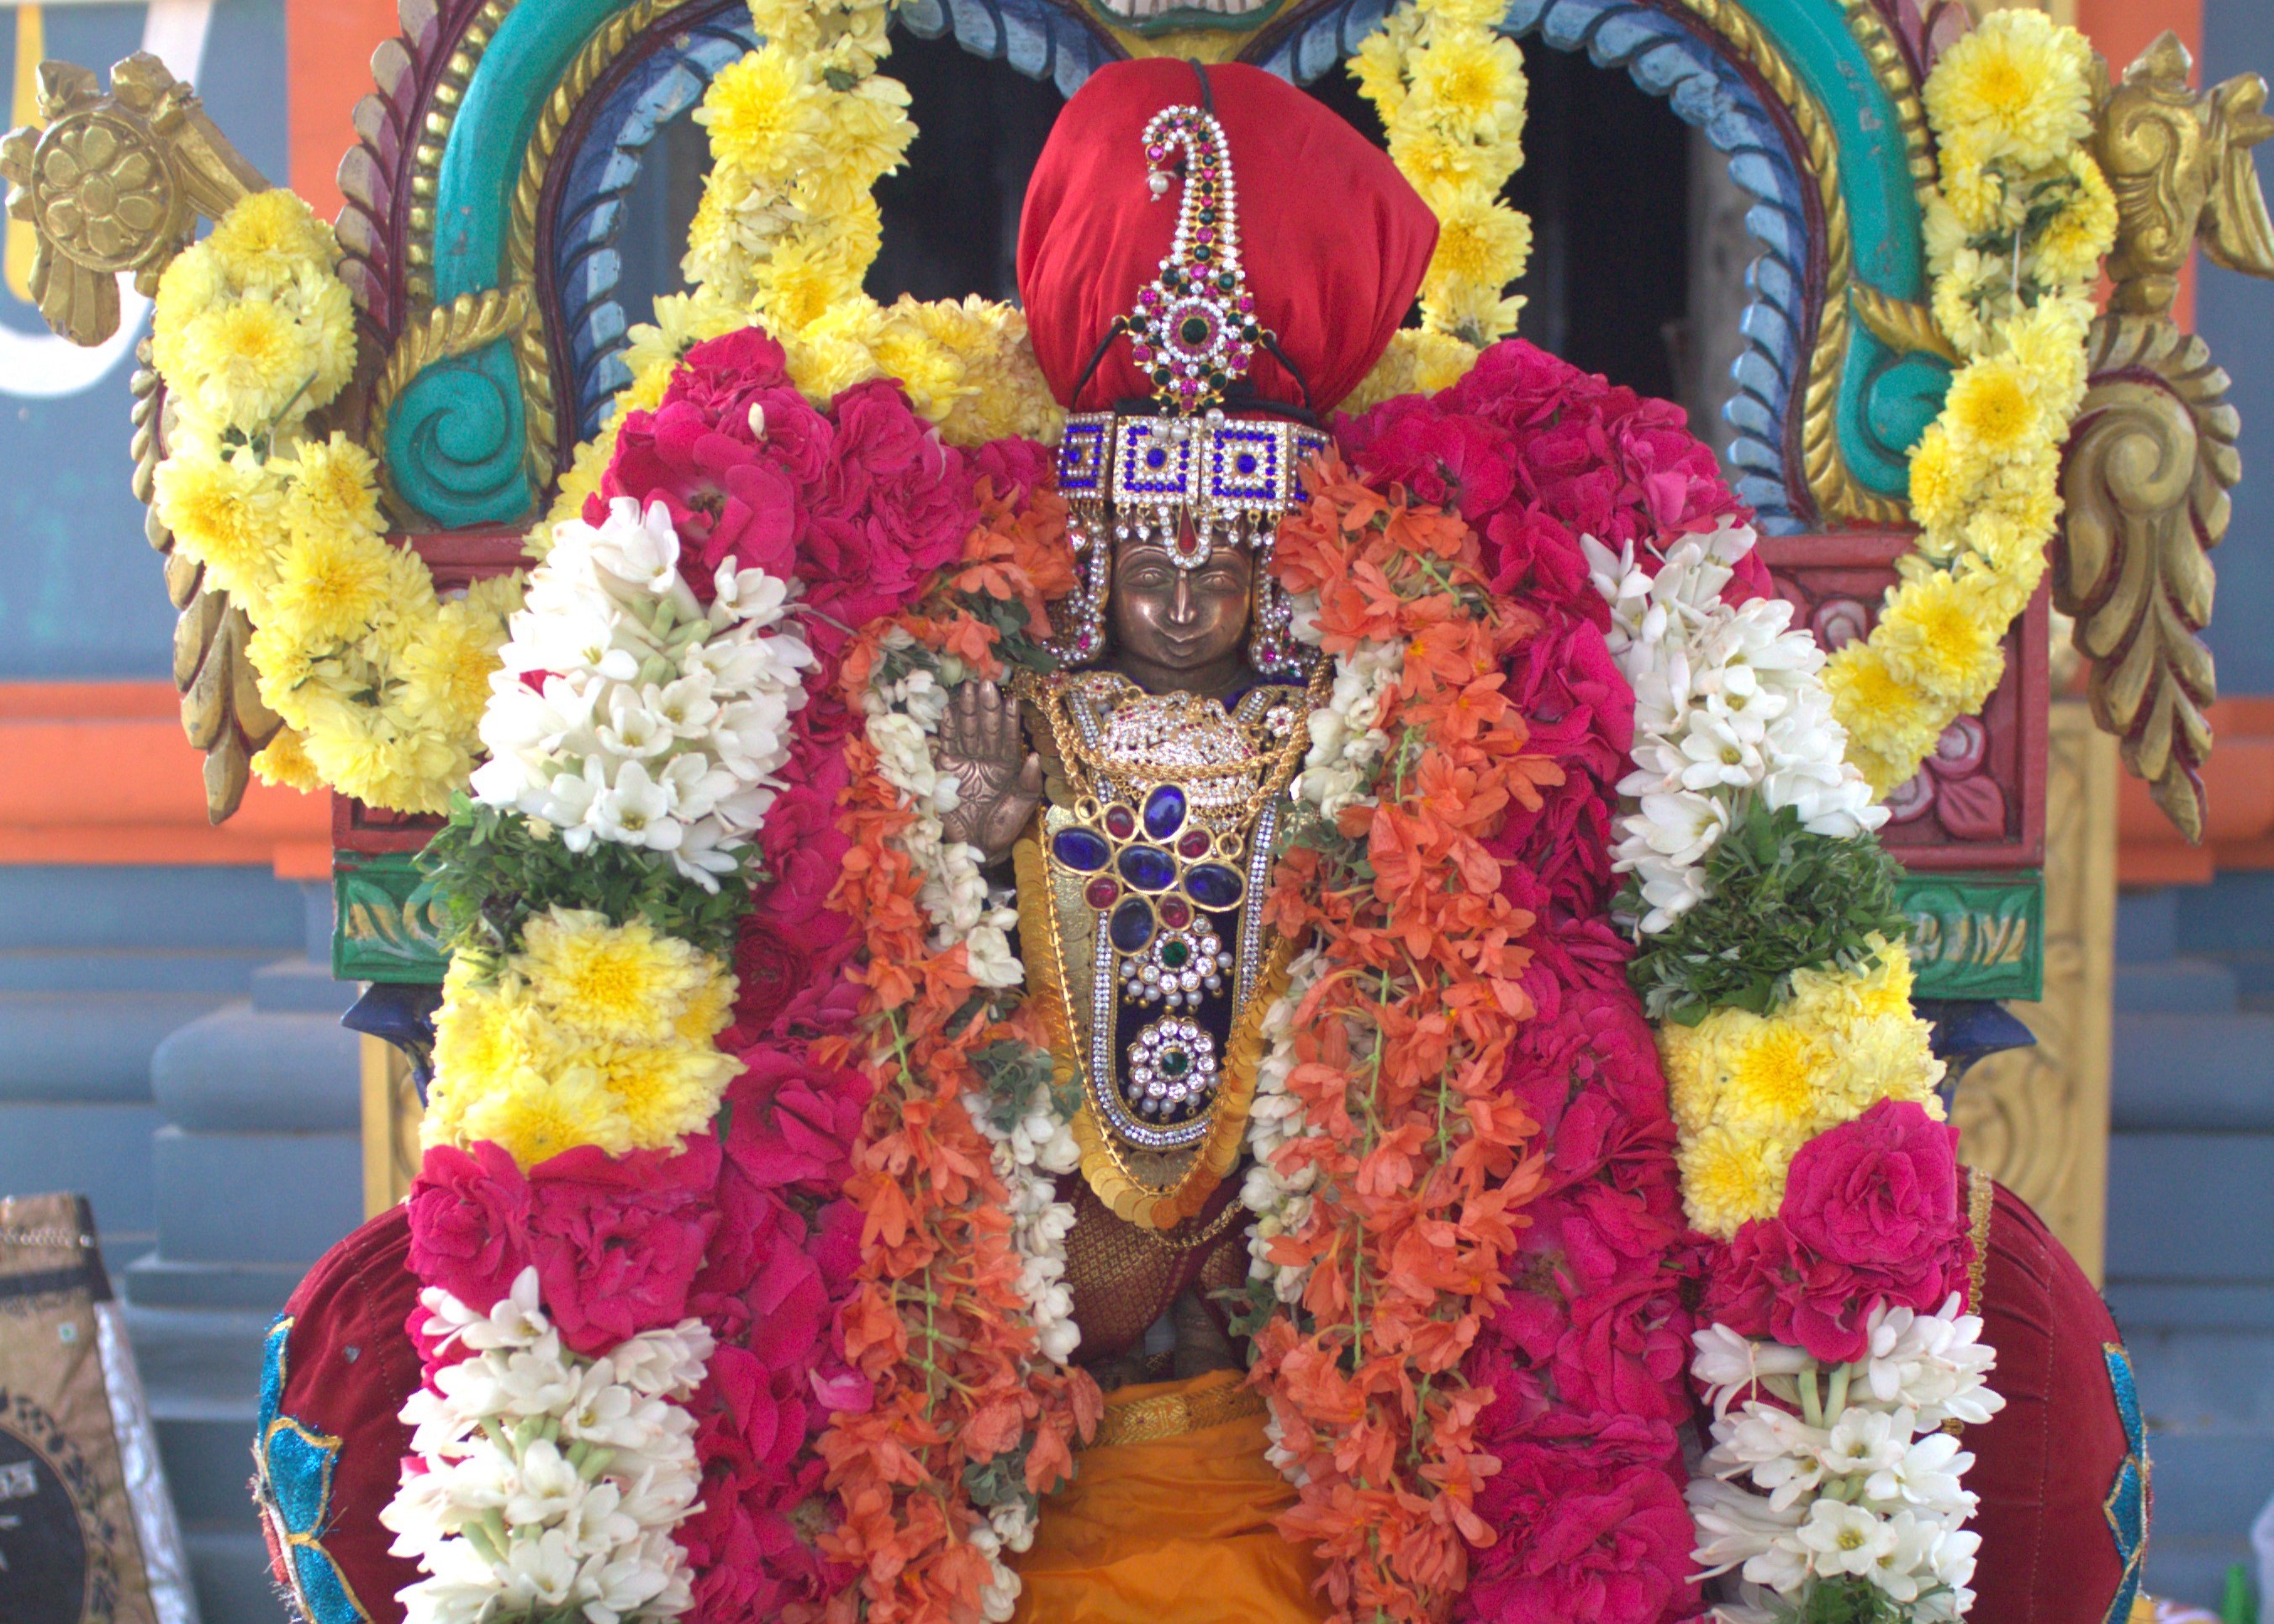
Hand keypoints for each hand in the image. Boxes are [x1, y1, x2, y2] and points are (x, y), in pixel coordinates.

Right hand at [936, 680, 1043, 862]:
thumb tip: (1032, 755)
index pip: (1009, 737)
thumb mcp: (1022, 806)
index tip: (1011, 698)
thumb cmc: (1002, 829)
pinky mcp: (946, 769)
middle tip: (986, 683)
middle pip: (986, 728)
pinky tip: (949, 710)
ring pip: (968, 731)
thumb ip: (1028, 781)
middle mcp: (987, 760)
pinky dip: (948, 727)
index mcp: (1007, 766)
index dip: (1009, 718)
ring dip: (968, 710)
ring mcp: (966, 763)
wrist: (976, 847)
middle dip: (986, 707)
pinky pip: (947, 743)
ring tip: (967, 689)